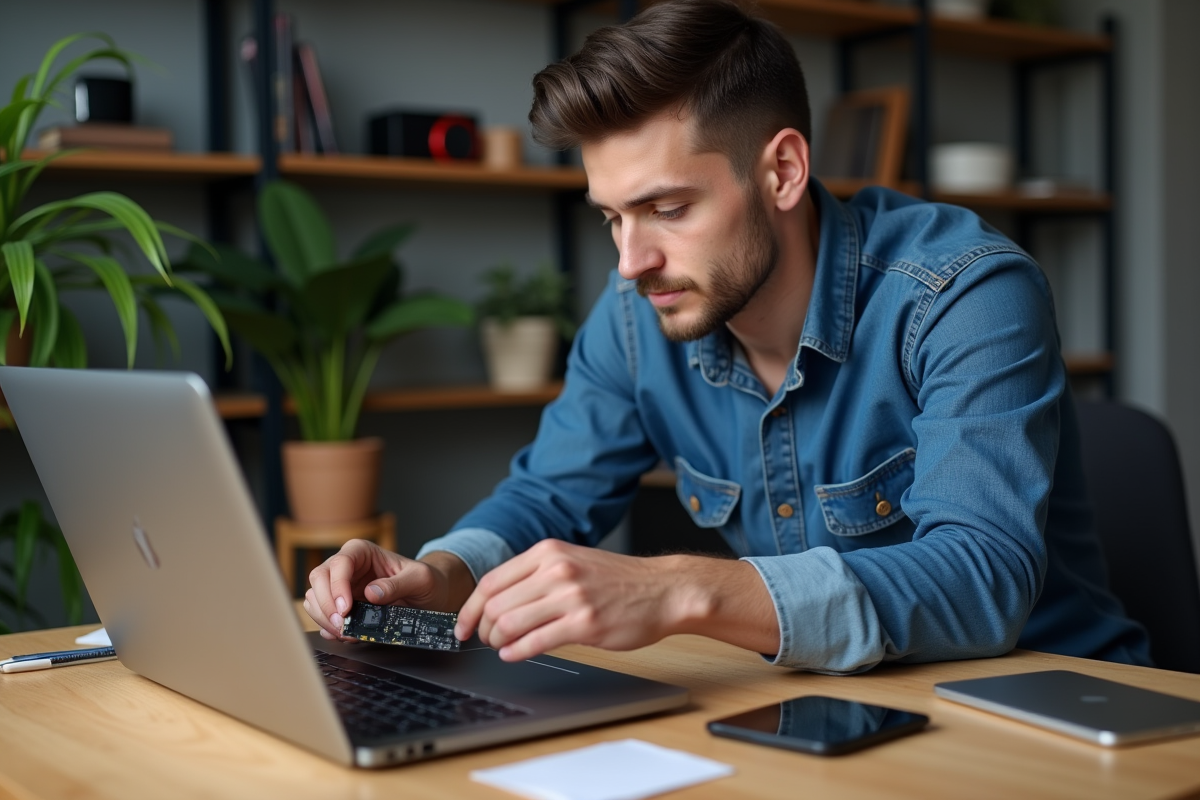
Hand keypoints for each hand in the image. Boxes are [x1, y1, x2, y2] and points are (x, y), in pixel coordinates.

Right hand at [303, 540, 472, 640]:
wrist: (431, 597)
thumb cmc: (426, 581)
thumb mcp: (420, 579)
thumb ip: (398, 584)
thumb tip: (371, 593)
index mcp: (362, 552)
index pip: (340, 563)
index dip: (337, 586)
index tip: (345, 608)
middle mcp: (347, 567)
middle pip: (319, 579)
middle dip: (326, 605)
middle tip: (342, 625)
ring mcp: (341, 587)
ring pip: (315, 598)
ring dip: (325, 618)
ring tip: (346, 632)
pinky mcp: (341, 606)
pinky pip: (322, 615)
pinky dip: (329, 627)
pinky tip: (345, 634)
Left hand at [455, 539, 703, 660]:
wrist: (663, 590)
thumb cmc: (618, 580)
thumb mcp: (572, 561)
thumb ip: (536, 575)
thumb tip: (496, 602)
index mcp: (548, 552)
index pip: (491, 580)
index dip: (470, 608)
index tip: (462, 625)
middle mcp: (556, 570)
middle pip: (496, 604)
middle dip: (483, 628)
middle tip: (485, 640)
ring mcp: (571, 596)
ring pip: (510, 623)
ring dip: (498, 642)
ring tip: (503, 647)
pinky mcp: (585, 624)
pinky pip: (535, 642)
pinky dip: (516, 652)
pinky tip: (514, 655)